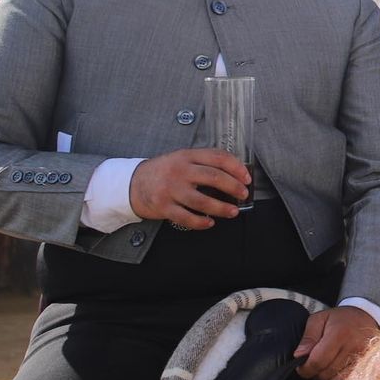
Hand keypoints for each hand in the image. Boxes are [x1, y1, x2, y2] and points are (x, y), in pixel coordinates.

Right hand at [128, 149, 249, 229]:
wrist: (132, 183)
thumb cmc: (164, 171)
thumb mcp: (182, 159)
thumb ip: (203, 162)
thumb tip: (234, 173)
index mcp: (187, 156)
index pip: (217, 157)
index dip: (236, 167)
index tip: (246, 177)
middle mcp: (179, 171)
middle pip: (214, 178)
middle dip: (233, 187)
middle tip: (243, 194)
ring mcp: (170, 189)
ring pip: (202, 201)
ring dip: (221, 208)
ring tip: (233, 212)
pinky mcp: (164, 206)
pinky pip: (186, 218)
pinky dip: (201, 222)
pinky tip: (210, 223)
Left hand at [294, 306, 379, 379]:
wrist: (366, 317)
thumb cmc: (339, 318)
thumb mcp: (318, 319)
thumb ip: (308, 338)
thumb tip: (299, 356)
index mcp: (339, 334)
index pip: (318, 361)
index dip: (305, 368)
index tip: (300, 367)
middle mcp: (353, 347)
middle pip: (326, 373)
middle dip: (315, 372)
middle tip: (311, 365)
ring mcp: (362, 358)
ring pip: (335, 379)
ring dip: (325, 376)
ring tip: (323, 365)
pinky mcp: (365, 365)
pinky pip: (345, 379)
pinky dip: (336, 377)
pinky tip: (334, 367)